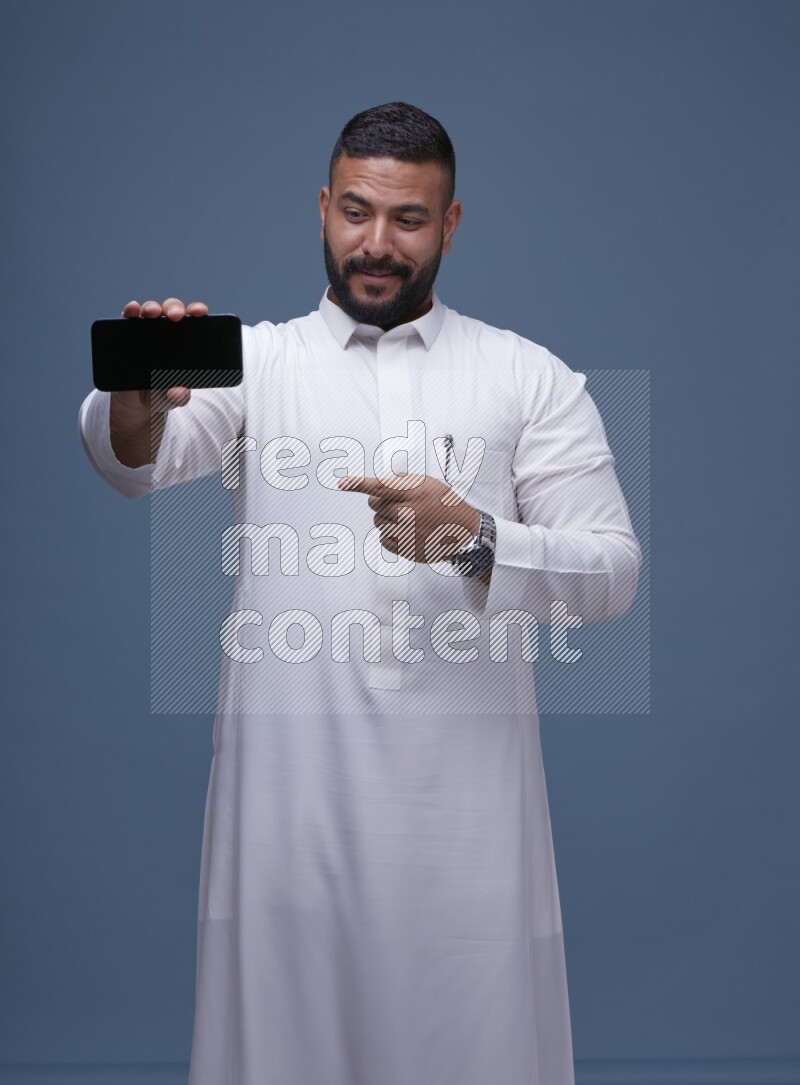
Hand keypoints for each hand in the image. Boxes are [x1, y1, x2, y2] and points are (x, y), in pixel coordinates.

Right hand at [112, 297, 208, 416]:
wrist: (135, 402)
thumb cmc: (161, 393)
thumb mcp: (172, 398)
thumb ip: (179, 397)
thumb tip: (179, 393)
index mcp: (184, 341)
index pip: (193, 321)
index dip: (197, 311)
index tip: (200, 312)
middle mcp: (166, 331)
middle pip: (171, 310)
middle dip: (174, 308)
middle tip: (176, 316)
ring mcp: (146, 330)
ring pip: (150, 310)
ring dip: (151, 307)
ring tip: (152, 313)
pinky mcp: (127, 334)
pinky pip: (128, 318)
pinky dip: (130, 310)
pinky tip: (132, 309)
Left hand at [338, 473, 479, 563]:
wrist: (465, 533)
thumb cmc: (447, 506)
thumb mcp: (429, 483)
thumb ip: (403, 481)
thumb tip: (381, 482)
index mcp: (414, 492)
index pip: (380, 485)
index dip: (358, 483)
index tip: (343, 483)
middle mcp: (408, 512)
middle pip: (374, 504)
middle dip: (383, 502)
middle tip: (402, 505)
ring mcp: (406, 532)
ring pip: (377, 523)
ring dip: (388, 520)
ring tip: (408, 520)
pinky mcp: (405, 548)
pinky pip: (383, 539)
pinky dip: (391, 535)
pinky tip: (407, 532)